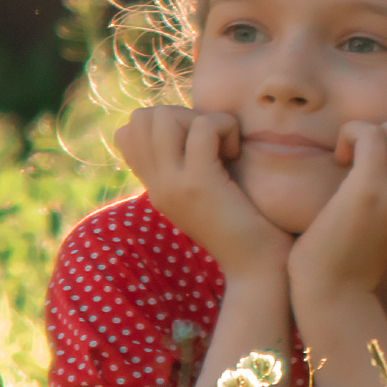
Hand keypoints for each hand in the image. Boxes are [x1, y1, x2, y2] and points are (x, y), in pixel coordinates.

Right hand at [113, 106, 293, 280]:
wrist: (258, 271)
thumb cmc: (246, 227)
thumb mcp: (206, 192)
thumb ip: (190, 163)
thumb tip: (192, 124)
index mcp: (155, 187)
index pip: (128, 132)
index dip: (166, 123)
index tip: (198, 144)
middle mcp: (156, 186)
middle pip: (142, 117)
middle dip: (182, 115)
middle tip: (213, 143)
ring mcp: (172, 185)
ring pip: (163, 116)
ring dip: (202, 119)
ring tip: (224, 147)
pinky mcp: (199, 184)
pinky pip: (202, 126)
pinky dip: (225, 126)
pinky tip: (236, 154)